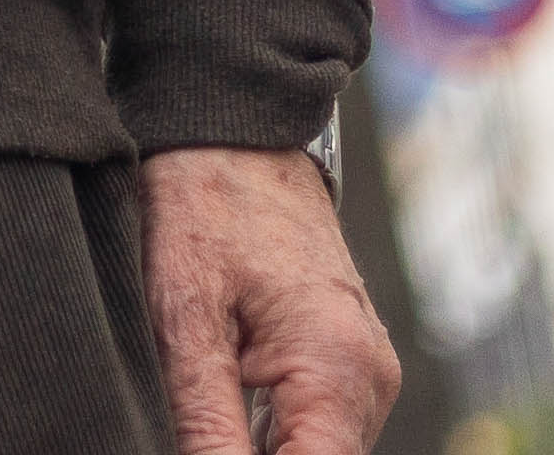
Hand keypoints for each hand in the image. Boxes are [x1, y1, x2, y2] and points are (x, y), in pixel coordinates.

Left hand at [143, 145, 402, 454]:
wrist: (235, 130)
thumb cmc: (204, 206)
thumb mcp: (185, 318)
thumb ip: (205, 421)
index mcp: (338, 368)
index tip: (202, 450)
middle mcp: (368, 377)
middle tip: (192, 427)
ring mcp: (364, 369)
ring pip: (316, 452)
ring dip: (260, 451)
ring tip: (204, 406)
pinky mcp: (346, 360)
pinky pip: (315, 425)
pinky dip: (271, 435)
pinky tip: (220, 411)